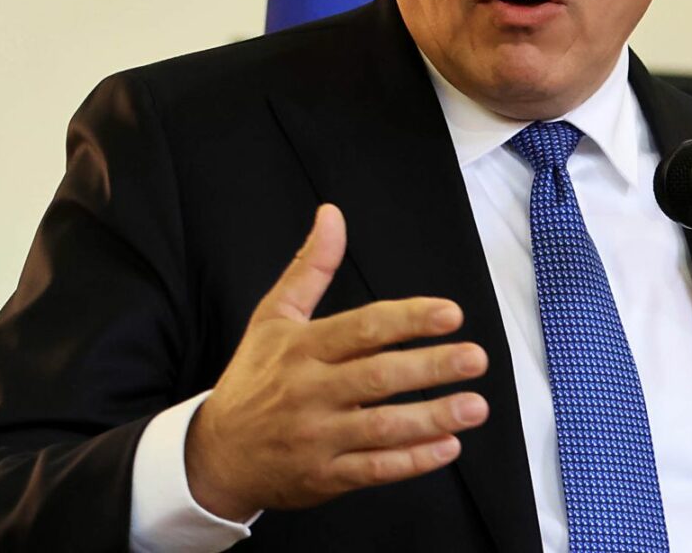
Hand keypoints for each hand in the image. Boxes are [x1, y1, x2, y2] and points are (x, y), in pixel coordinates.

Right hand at [184, 203, 489, 519]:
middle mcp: (310, 391)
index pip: (362, 328)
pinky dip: (413, 461)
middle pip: (378, 376)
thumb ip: (310, 266)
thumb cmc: (253, 378)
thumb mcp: (273, 316)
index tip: (450, 314)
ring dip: (432, 417)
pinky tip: (448, 447)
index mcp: (302, 347)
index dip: (408, 319)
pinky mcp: (324, 476)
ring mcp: (317, 436)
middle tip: (475, 358)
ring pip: (382, 427)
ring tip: (475, 406)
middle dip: (431, 367)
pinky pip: (374, 470)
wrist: (216, 454)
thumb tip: (332, 214)